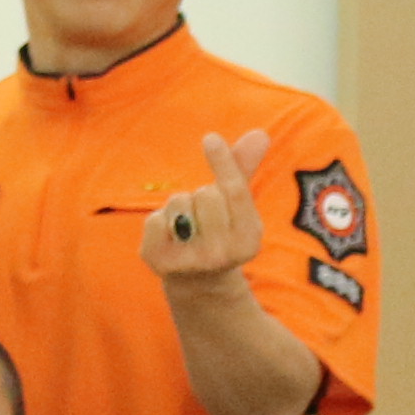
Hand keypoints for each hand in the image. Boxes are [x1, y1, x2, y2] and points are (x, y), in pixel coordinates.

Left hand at [138, 127, 275, 287]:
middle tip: (204, 217)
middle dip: (201, 195)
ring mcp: (190, 260)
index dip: (223, 161)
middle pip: (205, 193)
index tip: (210, 138)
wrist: (198, 281)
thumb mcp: (237, 206)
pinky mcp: (160, 262)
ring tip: (187, 227)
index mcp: (248, 239)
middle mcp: (222, 253)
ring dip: (180, 206)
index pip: (235, 191)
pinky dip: (159, 220)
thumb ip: (244, 169)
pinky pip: (155, 219)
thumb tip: (259, 134)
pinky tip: (169, 236)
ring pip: (179, 202)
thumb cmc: (220, 231)